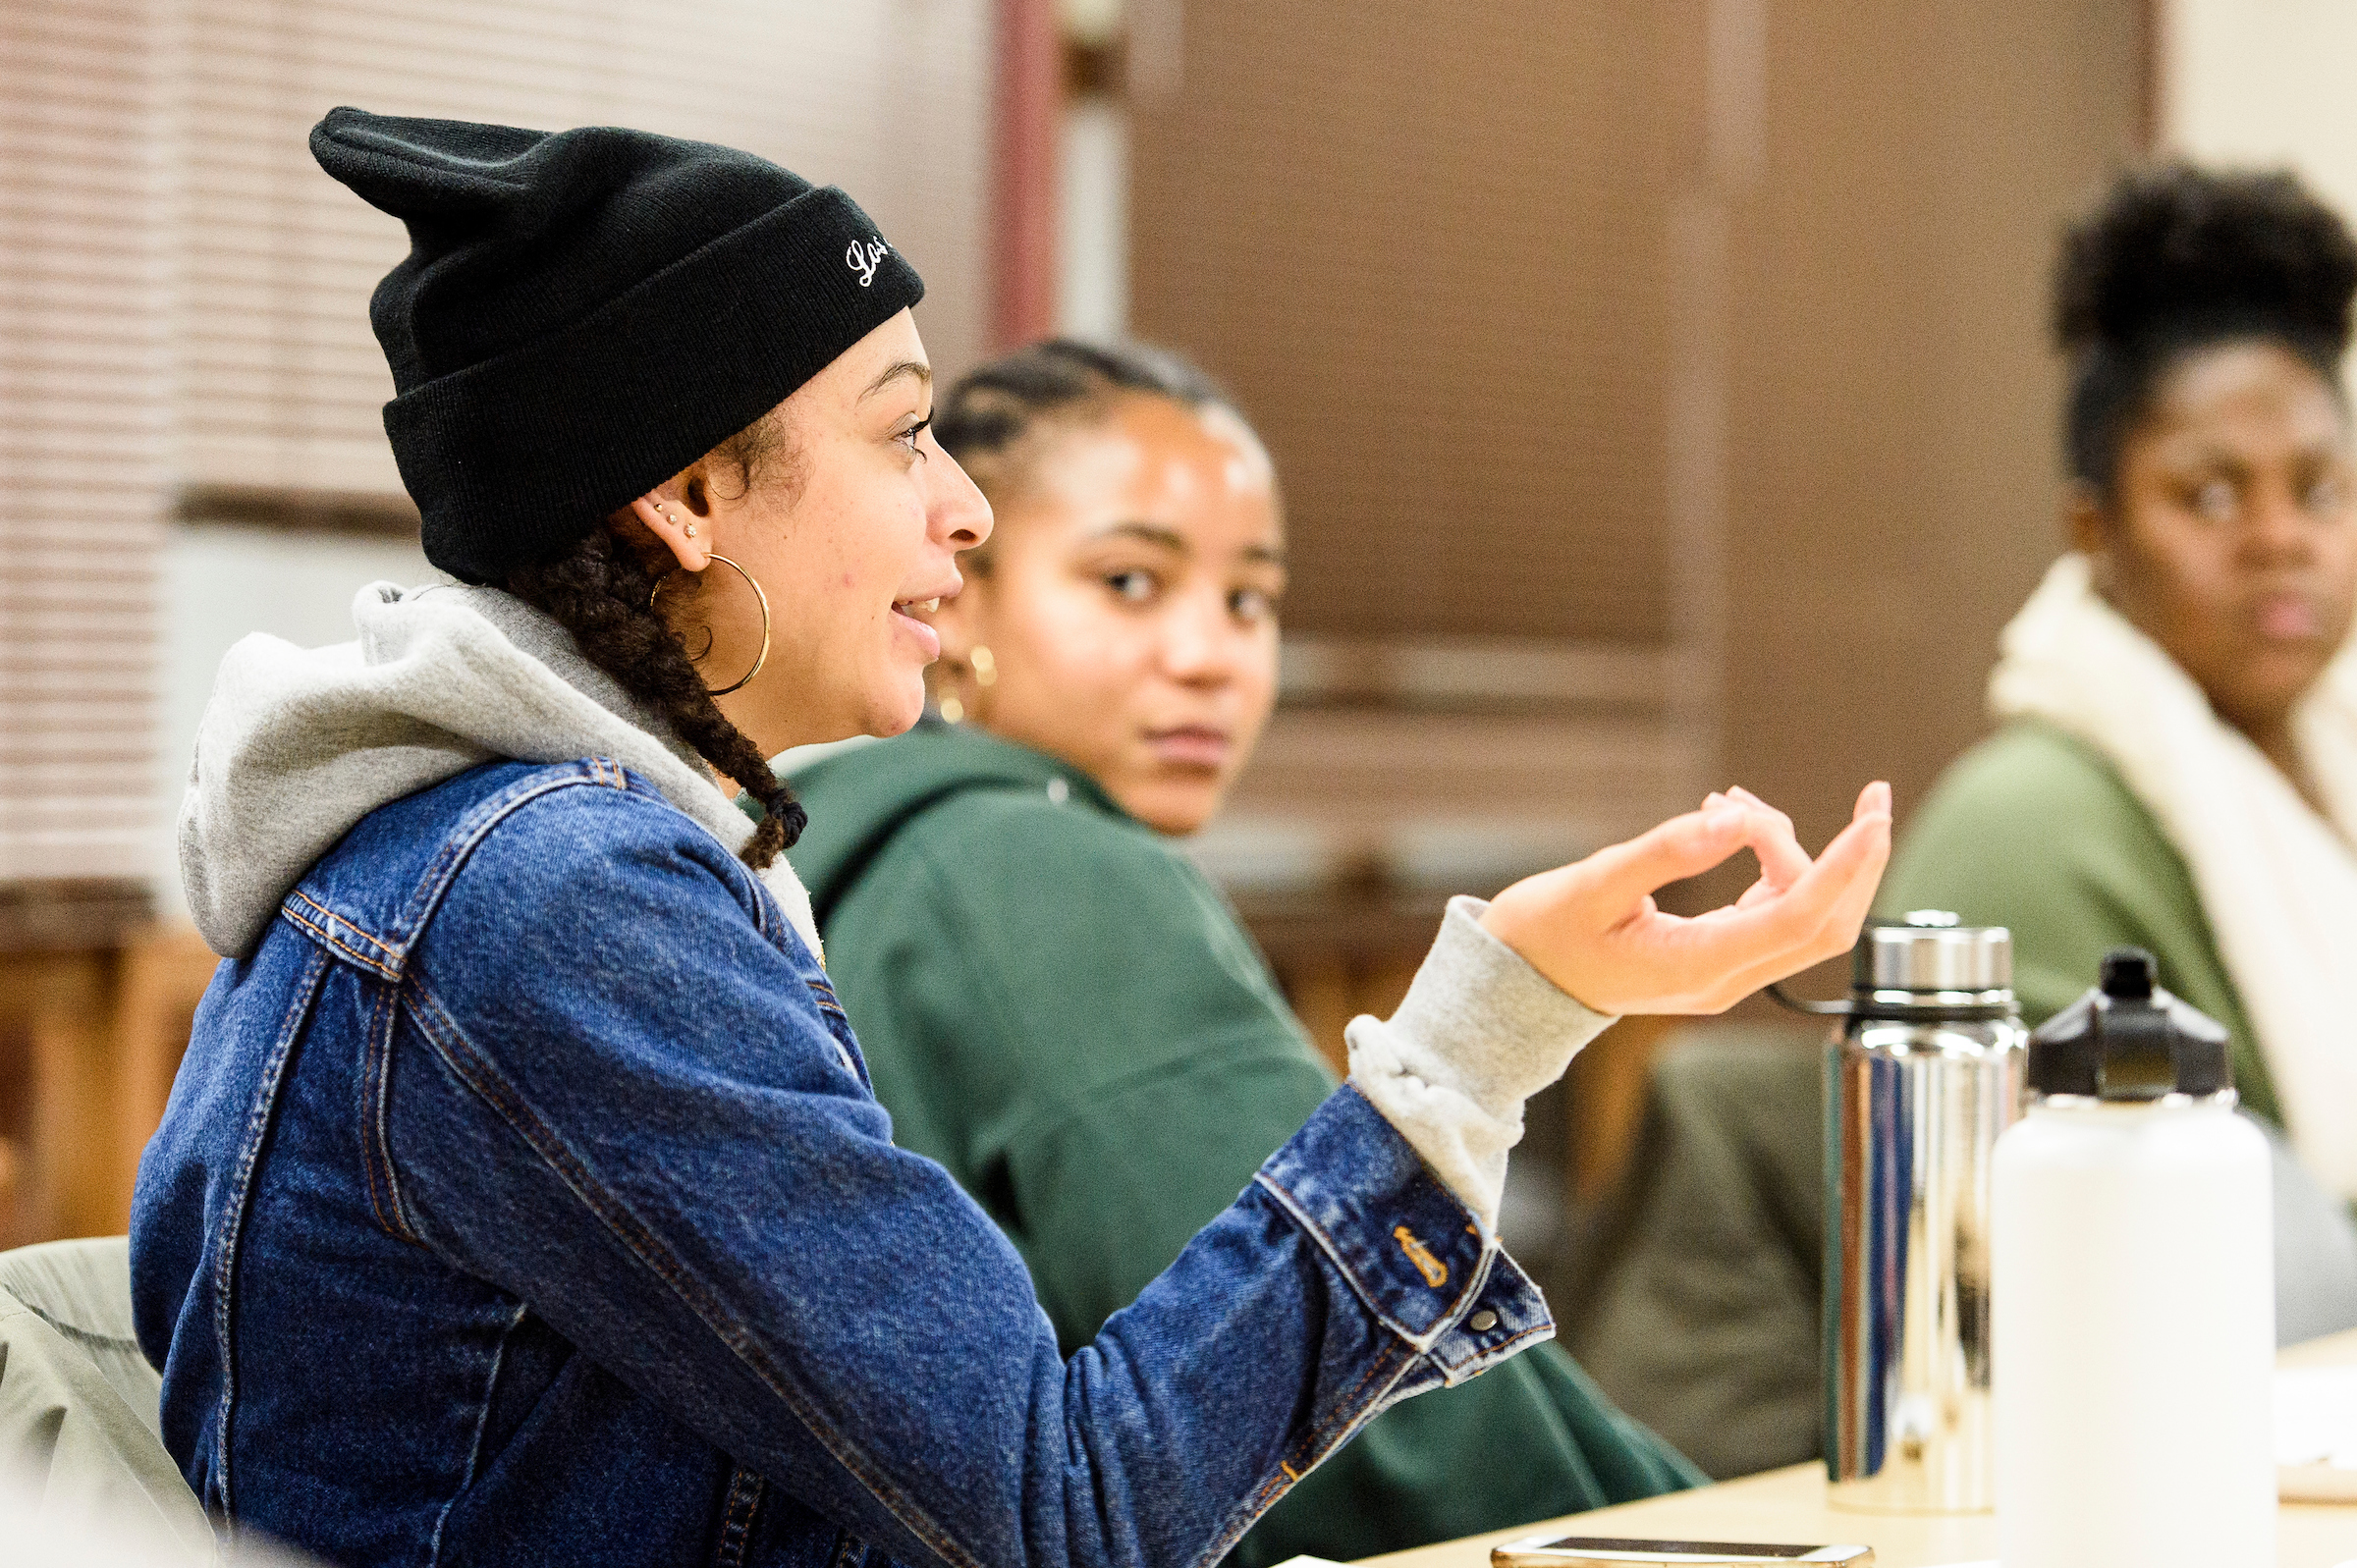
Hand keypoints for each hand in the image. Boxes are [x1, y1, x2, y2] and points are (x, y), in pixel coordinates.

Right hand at [1481, 781, 1891, 1013]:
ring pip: (1803, 914)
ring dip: (1792, 851)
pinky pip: (1774, 911)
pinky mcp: (1720, 958)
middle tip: (1871, 794)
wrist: (1516, 985)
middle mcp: (1725, 978)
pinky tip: (1734, 827)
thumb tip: (1734, 819)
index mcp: (1699, 966)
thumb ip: (1666, 850)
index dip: (1846, 865)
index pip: (1801, 917)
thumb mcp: (1594, 883)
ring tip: (1732, 803)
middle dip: (1856, 861)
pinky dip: (1772, 865)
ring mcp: (1726, 973)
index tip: (1873, 815)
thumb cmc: (1544, 936)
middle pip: (1827, 925)